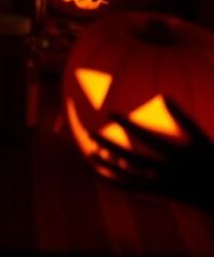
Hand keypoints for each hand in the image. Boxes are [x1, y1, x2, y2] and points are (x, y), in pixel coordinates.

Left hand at [91, 98, 213, 207]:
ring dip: (109, 167)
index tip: (110, 113)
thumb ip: (182, 118)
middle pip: (133, 160)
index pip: (149, 139)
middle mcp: (169, 174)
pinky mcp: (160, 195)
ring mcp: (163, 188)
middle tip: (89, 132)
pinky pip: (135, 191)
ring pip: (131, 178)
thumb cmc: (213, 162)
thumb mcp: (203, 140)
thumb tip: (163, 94)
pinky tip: (102, 175)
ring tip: (90, 154)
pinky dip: (118, 183)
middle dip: (110, 146)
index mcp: (180, 158)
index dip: (129, 126)